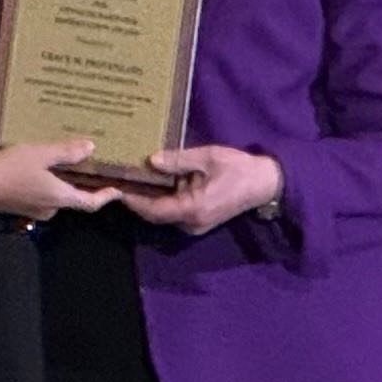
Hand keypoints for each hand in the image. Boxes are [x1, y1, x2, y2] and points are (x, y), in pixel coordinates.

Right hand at [0, 139, 123, 221]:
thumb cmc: (10, 170)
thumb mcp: (41, 154)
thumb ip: (66, 152)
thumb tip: (91, 147)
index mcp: (60, 197)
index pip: (90, 203)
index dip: (105, 197)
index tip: (118, 190)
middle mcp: (51, 208)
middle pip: (74, 198)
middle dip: (82, 184)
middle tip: (92, 166)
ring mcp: (35, 210)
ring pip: (57, 195)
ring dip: (63, 182)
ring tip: (67, 161)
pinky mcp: (22, 206)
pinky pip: (42, 195)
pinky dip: (49, 184)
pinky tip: (43, 168)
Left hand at [117, 145, 284, 235]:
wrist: (265, 184)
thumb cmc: (238, 168)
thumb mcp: (207, 157)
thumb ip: (178, 160)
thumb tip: (151, 160)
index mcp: (193, 208)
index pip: (153, 210)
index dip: (133, 201)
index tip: (116, 187)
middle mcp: (191, 222)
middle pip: (155, 215)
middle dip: (136, 200)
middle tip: (119, 181)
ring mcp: (195, 225)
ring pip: (163, 215)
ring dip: (147, 200)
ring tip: (131, 179)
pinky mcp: (198, 221)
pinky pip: (173, 213)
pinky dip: (161, 200)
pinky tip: (153, 183)